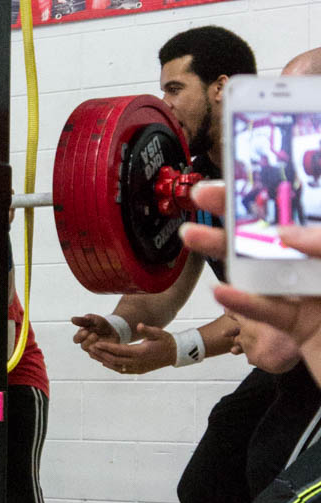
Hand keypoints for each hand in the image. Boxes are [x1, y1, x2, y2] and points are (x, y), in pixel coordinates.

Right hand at [71, 314, 122, 350]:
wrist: (113, 330)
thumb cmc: (101, 325)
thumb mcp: (93, 319)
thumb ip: (83, 320)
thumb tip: (72, 319)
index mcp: (82, 336)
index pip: (76, 339)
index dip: (80, 336)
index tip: (85, 331)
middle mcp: (86, 344)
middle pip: (83, 346)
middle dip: (88, 340)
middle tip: (94, 334)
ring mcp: (93, 350)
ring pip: (91, 352)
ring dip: (96, 345)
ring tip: (101, 339)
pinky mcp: (101, 354)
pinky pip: (100, 356)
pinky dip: (102, 350)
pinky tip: (105, 345)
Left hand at [88, 323, 175, 374]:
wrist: (175, 354)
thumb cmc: (166, 341)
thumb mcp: (158, 332)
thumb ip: (147, 330)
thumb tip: (139, 325)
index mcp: (141, 352)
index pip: (119, 350)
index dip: (107, 347)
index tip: (96, 343)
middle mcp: (138, 362)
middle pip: (114, 360)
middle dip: (101, 354)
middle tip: (90, 348)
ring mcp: (137, 368)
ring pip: (116, 366)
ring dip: (103, 361)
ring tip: (93, 355)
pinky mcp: (138, 370)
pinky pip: (122, 370)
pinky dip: (112, 366)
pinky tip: (104, 362)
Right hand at [183, 182, 320, 365]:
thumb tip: (286, 235)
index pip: (314, 207)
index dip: (282, 188)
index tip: (249, 174)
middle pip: (282, 231)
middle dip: (241, 214)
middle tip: (205, 195)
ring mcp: (317, 296)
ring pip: (267, 270)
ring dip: (229, 254)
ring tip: (193, 238)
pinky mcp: (303, 328)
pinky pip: (271, 312)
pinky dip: (245, 303)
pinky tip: (223, 291)